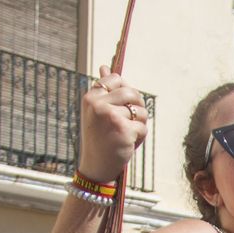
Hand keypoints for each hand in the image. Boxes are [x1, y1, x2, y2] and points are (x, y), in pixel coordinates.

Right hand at [77, 64, 148, 184]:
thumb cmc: (99, 137)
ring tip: (126, 134)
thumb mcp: (96, 111)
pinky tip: (128, 144)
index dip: (125, 91)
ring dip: (139, 124)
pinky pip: (142, 127)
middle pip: (132, 93)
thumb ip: (103, 90)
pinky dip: (139, 137)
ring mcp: (110, 116)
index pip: (115, 78)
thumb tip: (105, 66)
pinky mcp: (123, 129)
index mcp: (90, 97)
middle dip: (137, 107)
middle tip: (129, 121)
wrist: (96, 166)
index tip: (121, 106)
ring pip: (140, 111)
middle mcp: (98, 104)